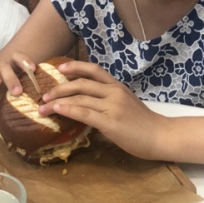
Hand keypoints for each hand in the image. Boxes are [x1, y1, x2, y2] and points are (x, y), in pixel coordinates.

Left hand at [37, 60, 168, 159]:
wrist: (160, 136)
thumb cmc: (144, 124)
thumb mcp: (127, 105)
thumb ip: (109, 101)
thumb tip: (88, 105)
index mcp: (118, 87)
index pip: (94, 70)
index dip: (76, 67)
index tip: (60, 68)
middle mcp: (114, 92)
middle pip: (82, 83)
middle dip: (59, 87)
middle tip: (44, 93)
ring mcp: (112, 106)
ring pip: (80, 97)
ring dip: (58, 101)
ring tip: (43, 106)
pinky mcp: (110, 122)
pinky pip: (84, 112)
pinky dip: (68, 109)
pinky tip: (57, 110)